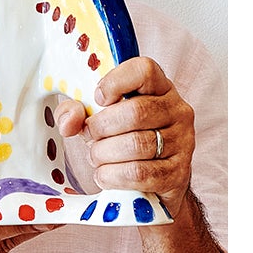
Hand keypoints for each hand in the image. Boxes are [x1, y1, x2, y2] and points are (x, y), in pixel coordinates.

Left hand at [53, 57, 194, 216]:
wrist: (151, 182)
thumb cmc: (121, 139)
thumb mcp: (96, 118)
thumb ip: (74, 112)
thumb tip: (70, 121)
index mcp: (159, 88)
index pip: (144, 70)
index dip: (115, 82)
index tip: (97, 98)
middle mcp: (177, 111)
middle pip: (135, 112)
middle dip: (101, 127)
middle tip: (89, 136)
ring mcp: (183, 142)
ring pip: (136, 145)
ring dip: (104, 154)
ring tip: (97, 157)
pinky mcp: (178, 172)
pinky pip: (139, 173)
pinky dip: (112, 175)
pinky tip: (105, 174)